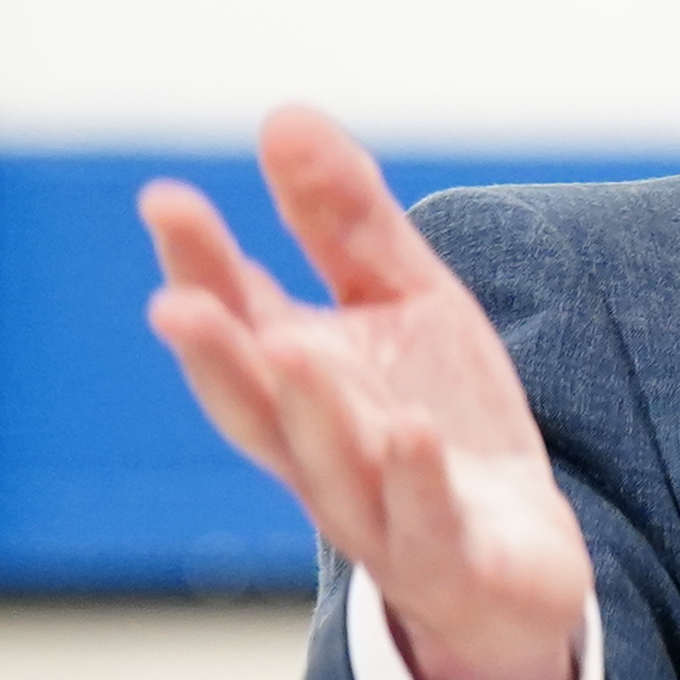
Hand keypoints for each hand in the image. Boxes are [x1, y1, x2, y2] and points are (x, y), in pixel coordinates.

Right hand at [140, 106, 593, 679]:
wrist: (514, 565)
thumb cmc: (438, 423)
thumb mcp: (405, 303)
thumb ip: (345, 222)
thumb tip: (283, 115)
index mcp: (300, 384)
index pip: (238, 321)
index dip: (199, 268)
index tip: (164, 200)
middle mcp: (320, 452)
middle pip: (257, 407)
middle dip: (215, 356)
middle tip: (174, 304)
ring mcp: (380, 513)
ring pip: (330, 469)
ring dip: (309, 414)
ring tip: (292, 347)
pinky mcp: (449, 560)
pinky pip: (424, 522)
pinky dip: (414, 482)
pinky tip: (411, 434)